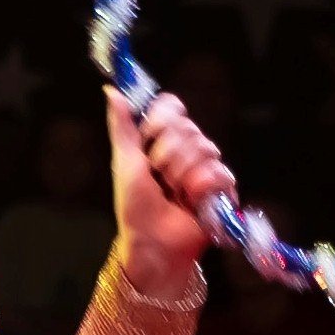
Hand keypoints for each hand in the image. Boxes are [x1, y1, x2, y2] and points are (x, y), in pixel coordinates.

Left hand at [107, 89, 233, 298]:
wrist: (151, 243)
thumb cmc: (135, 208)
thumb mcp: (125, 163)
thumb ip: (122, 127)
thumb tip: (112, 92)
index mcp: (164, 140)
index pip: (172, 107)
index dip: (162, 118)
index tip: (149, 134)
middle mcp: (187, 149)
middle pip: (187, 126)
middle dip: (167, 154)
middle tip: (159, 177)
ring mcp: (206, 168)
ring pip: (204, 147)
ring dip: (182, 173)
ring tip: (174, 193)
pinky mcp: (222, 189)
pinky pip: (220, 171)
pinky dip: (202, 187)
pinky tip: (192, 200)